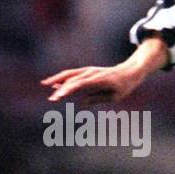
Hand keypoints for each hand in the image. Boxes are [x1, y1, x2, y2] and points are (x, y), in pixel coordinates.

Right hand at [42, 37, 167, 103]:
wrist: (129, 72)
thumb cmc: (124, 87)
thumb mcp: (115, 96)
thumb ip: (97, 98)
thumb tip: (81, 102)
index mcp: (99, 80)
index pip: (79, 85)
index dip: (67, 90)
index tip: (58, 97)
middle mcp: (92, 73)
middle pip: (72, 80)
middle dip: (60, 89)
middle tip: (51, 99)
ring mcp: (89, 71)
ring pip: (70, 74)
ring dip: (57, 79)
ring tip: (44, 84)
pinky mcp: (88, 71)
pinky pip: (73, 74)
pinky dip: (63, 78)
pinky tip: (54, 83)